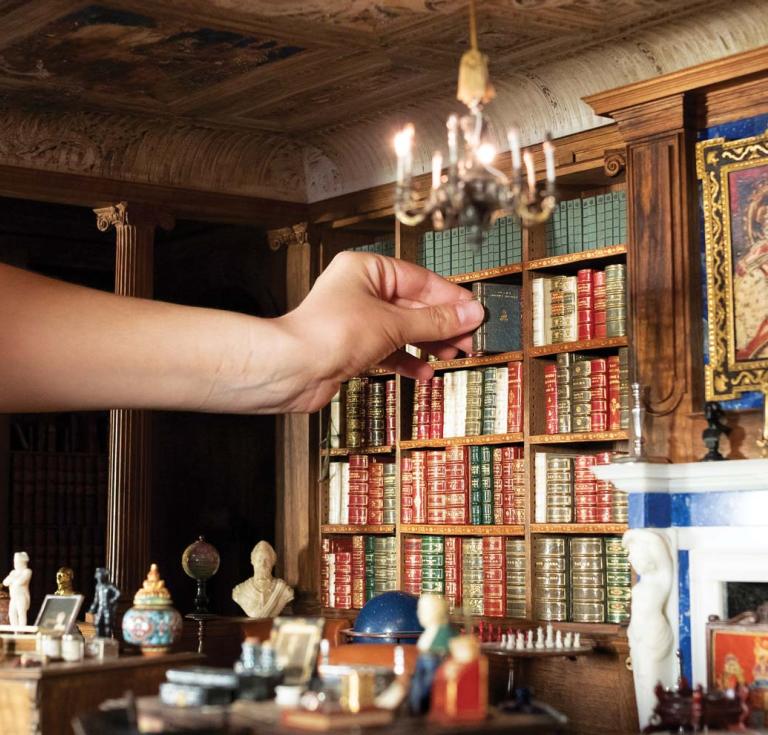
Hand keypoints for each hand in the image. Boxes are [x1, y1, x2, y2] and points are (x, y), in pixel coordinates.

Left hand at [278, 252, 484, 411]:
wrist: (292, 370)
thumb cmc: (328, 334)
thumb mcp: (393, 324)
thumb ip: (435, 321)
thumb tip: (469, 314)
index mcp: (367, 269)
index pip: (420, 280)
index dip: (450, 298)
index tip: (474, 312)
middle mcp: (360, 291)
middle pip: (413, 306)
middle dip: (442, 325)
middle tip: (468, 338)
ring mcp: (356, 320)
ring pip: (403, 330)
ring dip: (428, 344)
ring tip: (453, 355)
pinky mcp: (352, 348)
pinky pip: (389, 350)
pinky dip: (407, 360)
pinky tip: (424, 371)